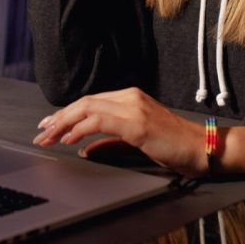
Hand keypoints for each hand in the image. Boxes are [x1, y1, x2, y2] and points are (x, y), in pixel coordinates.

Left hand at [32, 87, 208, 176]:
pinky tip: (69, 139)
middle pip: (84, 102)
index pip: (90, 101)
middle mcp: (130, 97)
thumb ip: (110, 142)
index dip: (66, 113)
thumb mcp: (136, 141)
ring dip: (64, 123)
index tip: (49, 125)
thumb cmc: (174, 146)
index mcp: (131, 97)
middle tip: (41, 132)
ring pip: (88, 108)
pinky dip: (81, 129)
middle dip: (59, 118)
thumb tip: (85, 147)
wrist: (202, 148)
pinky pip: (100, 121)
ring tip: (49, 137)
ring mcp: (134, 108)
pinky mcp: (138, 123)